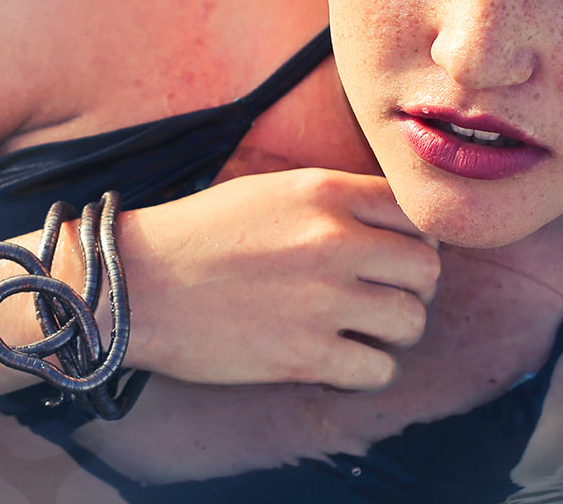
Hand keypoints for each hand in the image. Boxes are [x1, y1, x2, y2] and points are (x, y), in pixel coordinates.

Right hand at [116, 168, 439, 389]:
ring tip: (359, 332)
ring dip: (391, 332)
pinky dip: (366, 371)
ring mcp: (322, 299)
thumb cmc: (200, 235)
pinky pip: (379, 370)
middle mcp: (334, 240)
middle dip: (410, 288)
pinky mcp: (304, 354)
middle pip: (426, 270)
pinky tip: (338, 362)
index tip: (391, 258)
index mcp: (326, 192)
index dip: (412, 240)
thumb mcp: (273, 190)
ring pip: (411, 321)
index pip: (415, 214)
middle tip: (380, 299)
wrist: (136, 285)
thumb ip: (336, 200)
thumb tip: (394, 226)